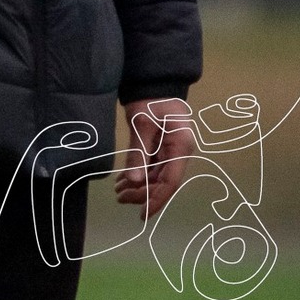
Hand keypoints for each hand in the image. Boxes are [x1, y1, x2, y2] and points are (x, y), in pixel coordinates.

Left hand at [115, 97, 193, 219]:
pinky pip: (150, 167)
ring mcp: (171, 151)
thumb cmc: (151, 100)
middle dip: (141, 193)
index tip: (143, 214)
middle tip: (119, 197)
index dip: (156, 199)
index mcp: (181, 147)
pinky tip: (122, 181)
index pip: (170, 182)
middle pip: (162, 181)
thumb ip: (138, 152)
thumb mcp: (142, 123)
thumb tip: (134, 180)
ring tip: (118, 191)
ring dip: (137, 185)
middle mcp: (179, 152)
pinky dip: (137, 174)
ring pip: (155, 176)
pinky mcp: (161, 147)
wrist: (154, 84)